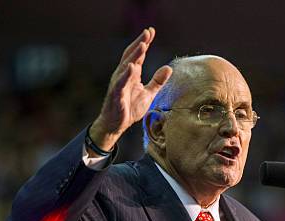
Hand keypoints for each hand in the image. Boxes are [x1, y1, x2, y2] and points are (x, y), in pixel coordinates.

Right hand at [90, 27, 172, 151]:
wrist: (115, 124)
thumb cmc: (129, 108)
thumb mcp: (148, 94)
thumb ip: (157, 81)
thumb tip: (168, 68)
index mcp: (132, 74)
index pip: (139, 55)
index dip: (144, 43)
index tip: (151, 31)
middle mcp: (123, 75)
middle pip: (131, 55)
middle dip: (140, 43)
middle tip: (148, 32)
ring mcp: (118, 83)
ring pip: (126, 66)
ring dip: (134, 55)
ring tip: (143, 44)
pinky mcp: (116, 94)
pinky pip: (121, 82)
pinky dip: (126, 74)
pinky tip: (132, 67)